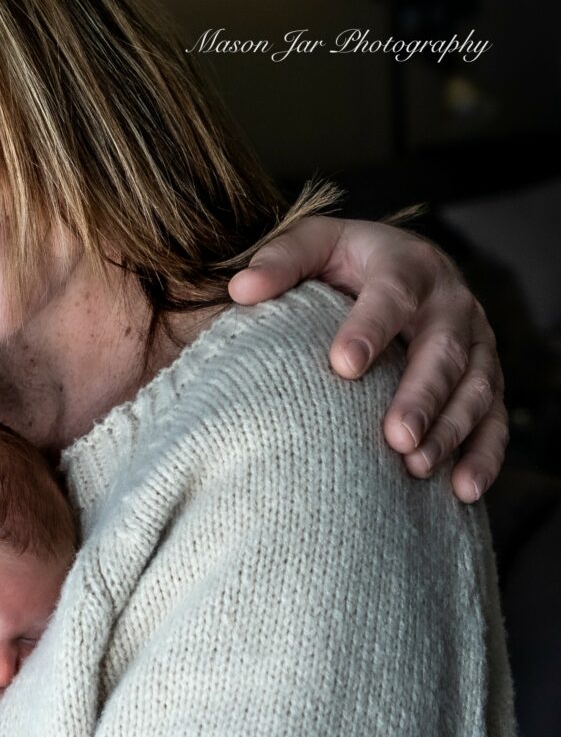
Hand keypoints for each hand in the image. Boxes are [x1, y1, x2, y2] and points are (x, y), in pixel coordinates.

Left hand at [231, 215, 506, 502]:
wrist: (403, 265)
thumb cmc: (346, 261)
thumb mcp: (314, 245)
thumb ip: (281, 262)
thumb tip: (241, 290)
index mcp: (407, 265)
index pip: (393, 294)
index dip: (370, 328)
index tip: (342, 366)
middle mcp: (451, 303)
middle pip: (443, 350)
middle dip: (421, 396)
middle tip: (394, 438)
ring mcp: (476, 342)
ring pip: (475, 388)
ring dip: (451, 430)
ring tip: (416, 467)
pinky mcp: (486, 378)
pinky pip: (495, 419)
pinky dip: (485, 456)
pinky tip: (464, 491)